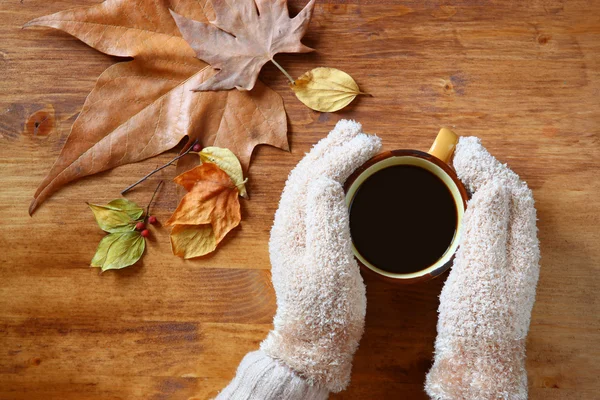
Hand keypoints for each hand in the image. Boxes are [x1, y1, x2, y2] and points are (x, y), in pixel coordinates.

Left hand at [216, 120, 381, 398]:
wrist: (312, 343)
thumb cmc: (327, 310)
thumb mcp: (331, 267)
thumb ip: (327, 221)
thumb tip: (325, 178)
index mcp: (293, 227)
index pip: (317, 176)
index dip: (343, 155)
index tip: (370, 140)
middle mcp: (288, 224)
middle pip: (308, 173)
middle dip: (331, 147)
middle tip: (356, 127)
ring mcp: (293, 232)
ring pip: (308, 182)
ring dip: (326, 157)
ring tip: (346, 137)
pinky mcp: (302, 241)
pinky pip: (312, 196)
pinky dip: (326, 176)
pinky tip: (337, 173)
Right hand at [425, 137, 539, 399]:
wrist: (476, 362)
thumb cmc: (477, 320)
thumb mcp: (481, 268)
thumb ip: (488, 225)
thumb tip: (495, 183)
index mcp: (519, 246)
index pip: (511, 191)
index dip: (489, 165)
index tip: (465, 147)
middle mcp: (517, 250)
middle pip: (510, 197)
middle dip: (489, 168)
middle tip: (464, 149)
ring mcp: (504, 261)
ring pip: (500, 210)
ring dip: (484, 183)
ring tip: (464, 168)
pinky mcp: (488, 271)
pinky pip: (487, 224)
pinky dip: (475, 205)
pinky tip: (461, 207)